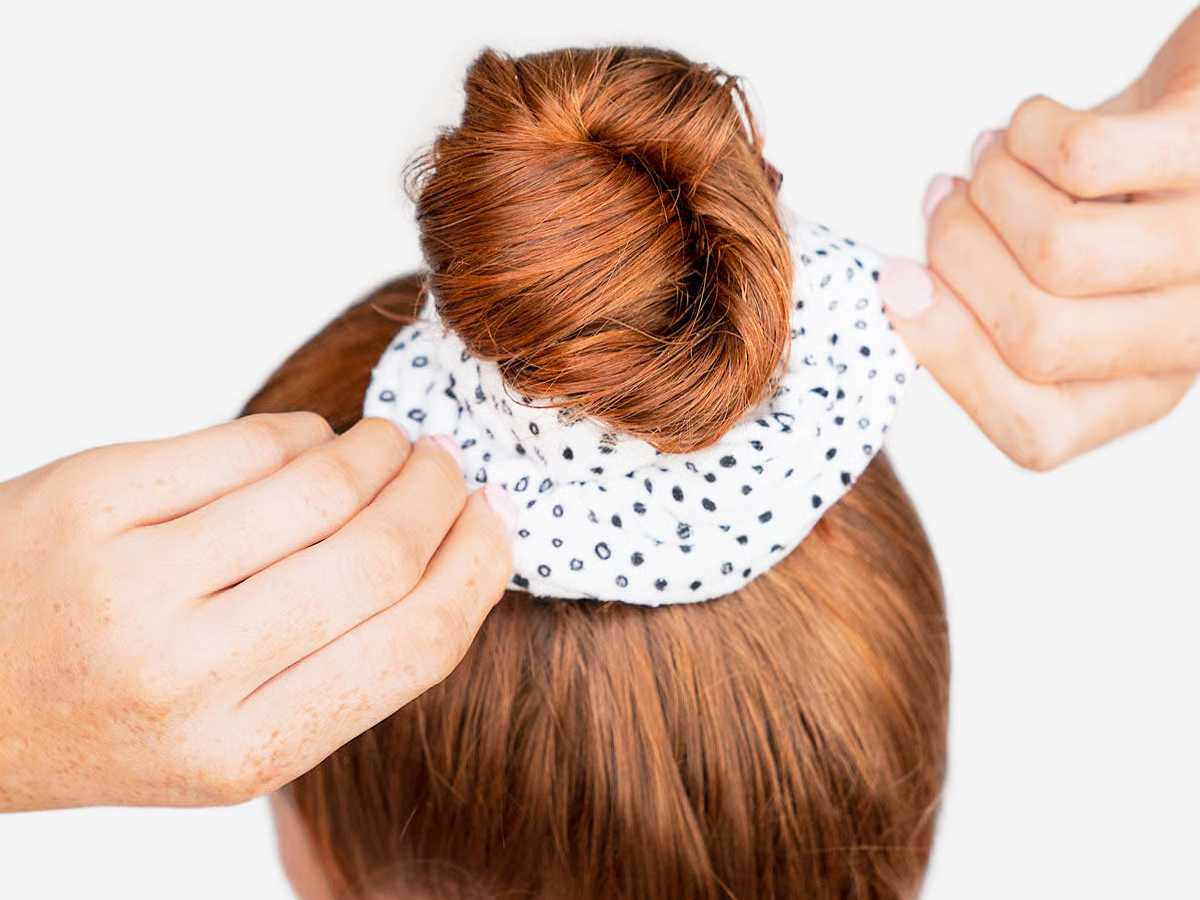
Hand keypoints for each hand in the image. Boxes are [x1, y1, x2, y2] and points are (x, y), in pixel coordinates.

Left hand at [0, 413, 513, 810]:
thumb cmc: (105, 712)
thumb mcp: (226, 739)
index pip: (414, 645)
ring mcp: (133, 582)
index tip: (495, 520)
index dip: (478, 567)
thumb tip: (451, 554)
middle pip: (376, 557)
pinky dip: (300, 435)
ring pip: (320, 487)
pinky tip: (303, 447)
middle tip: (445, 465)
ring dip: (377, 451)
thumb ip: (334, 666)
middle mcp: (187, 676)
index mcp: (241, 754)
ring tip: (386, 446)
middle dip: (434, 493)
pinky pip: (248, 444)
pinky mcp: (95, 498)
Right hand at [880, 7, 1199, 470]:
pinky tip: (1033, 124)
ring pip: (1055, 249)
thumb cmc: (1123, 196)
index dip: (950, 361)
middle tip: (946, 208)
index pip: (1036, 430)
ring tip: (991, 162)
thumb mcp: (1061, 281)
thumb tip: (901, 293)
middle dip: (956, 259)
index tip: (897, 287)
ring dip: (990, 190)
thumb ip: (986, 309)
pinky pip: (1082, 157)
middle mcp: (1191, 331)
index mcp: (1144, 383)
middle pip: (1035, 336)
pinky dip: (1026, 132)